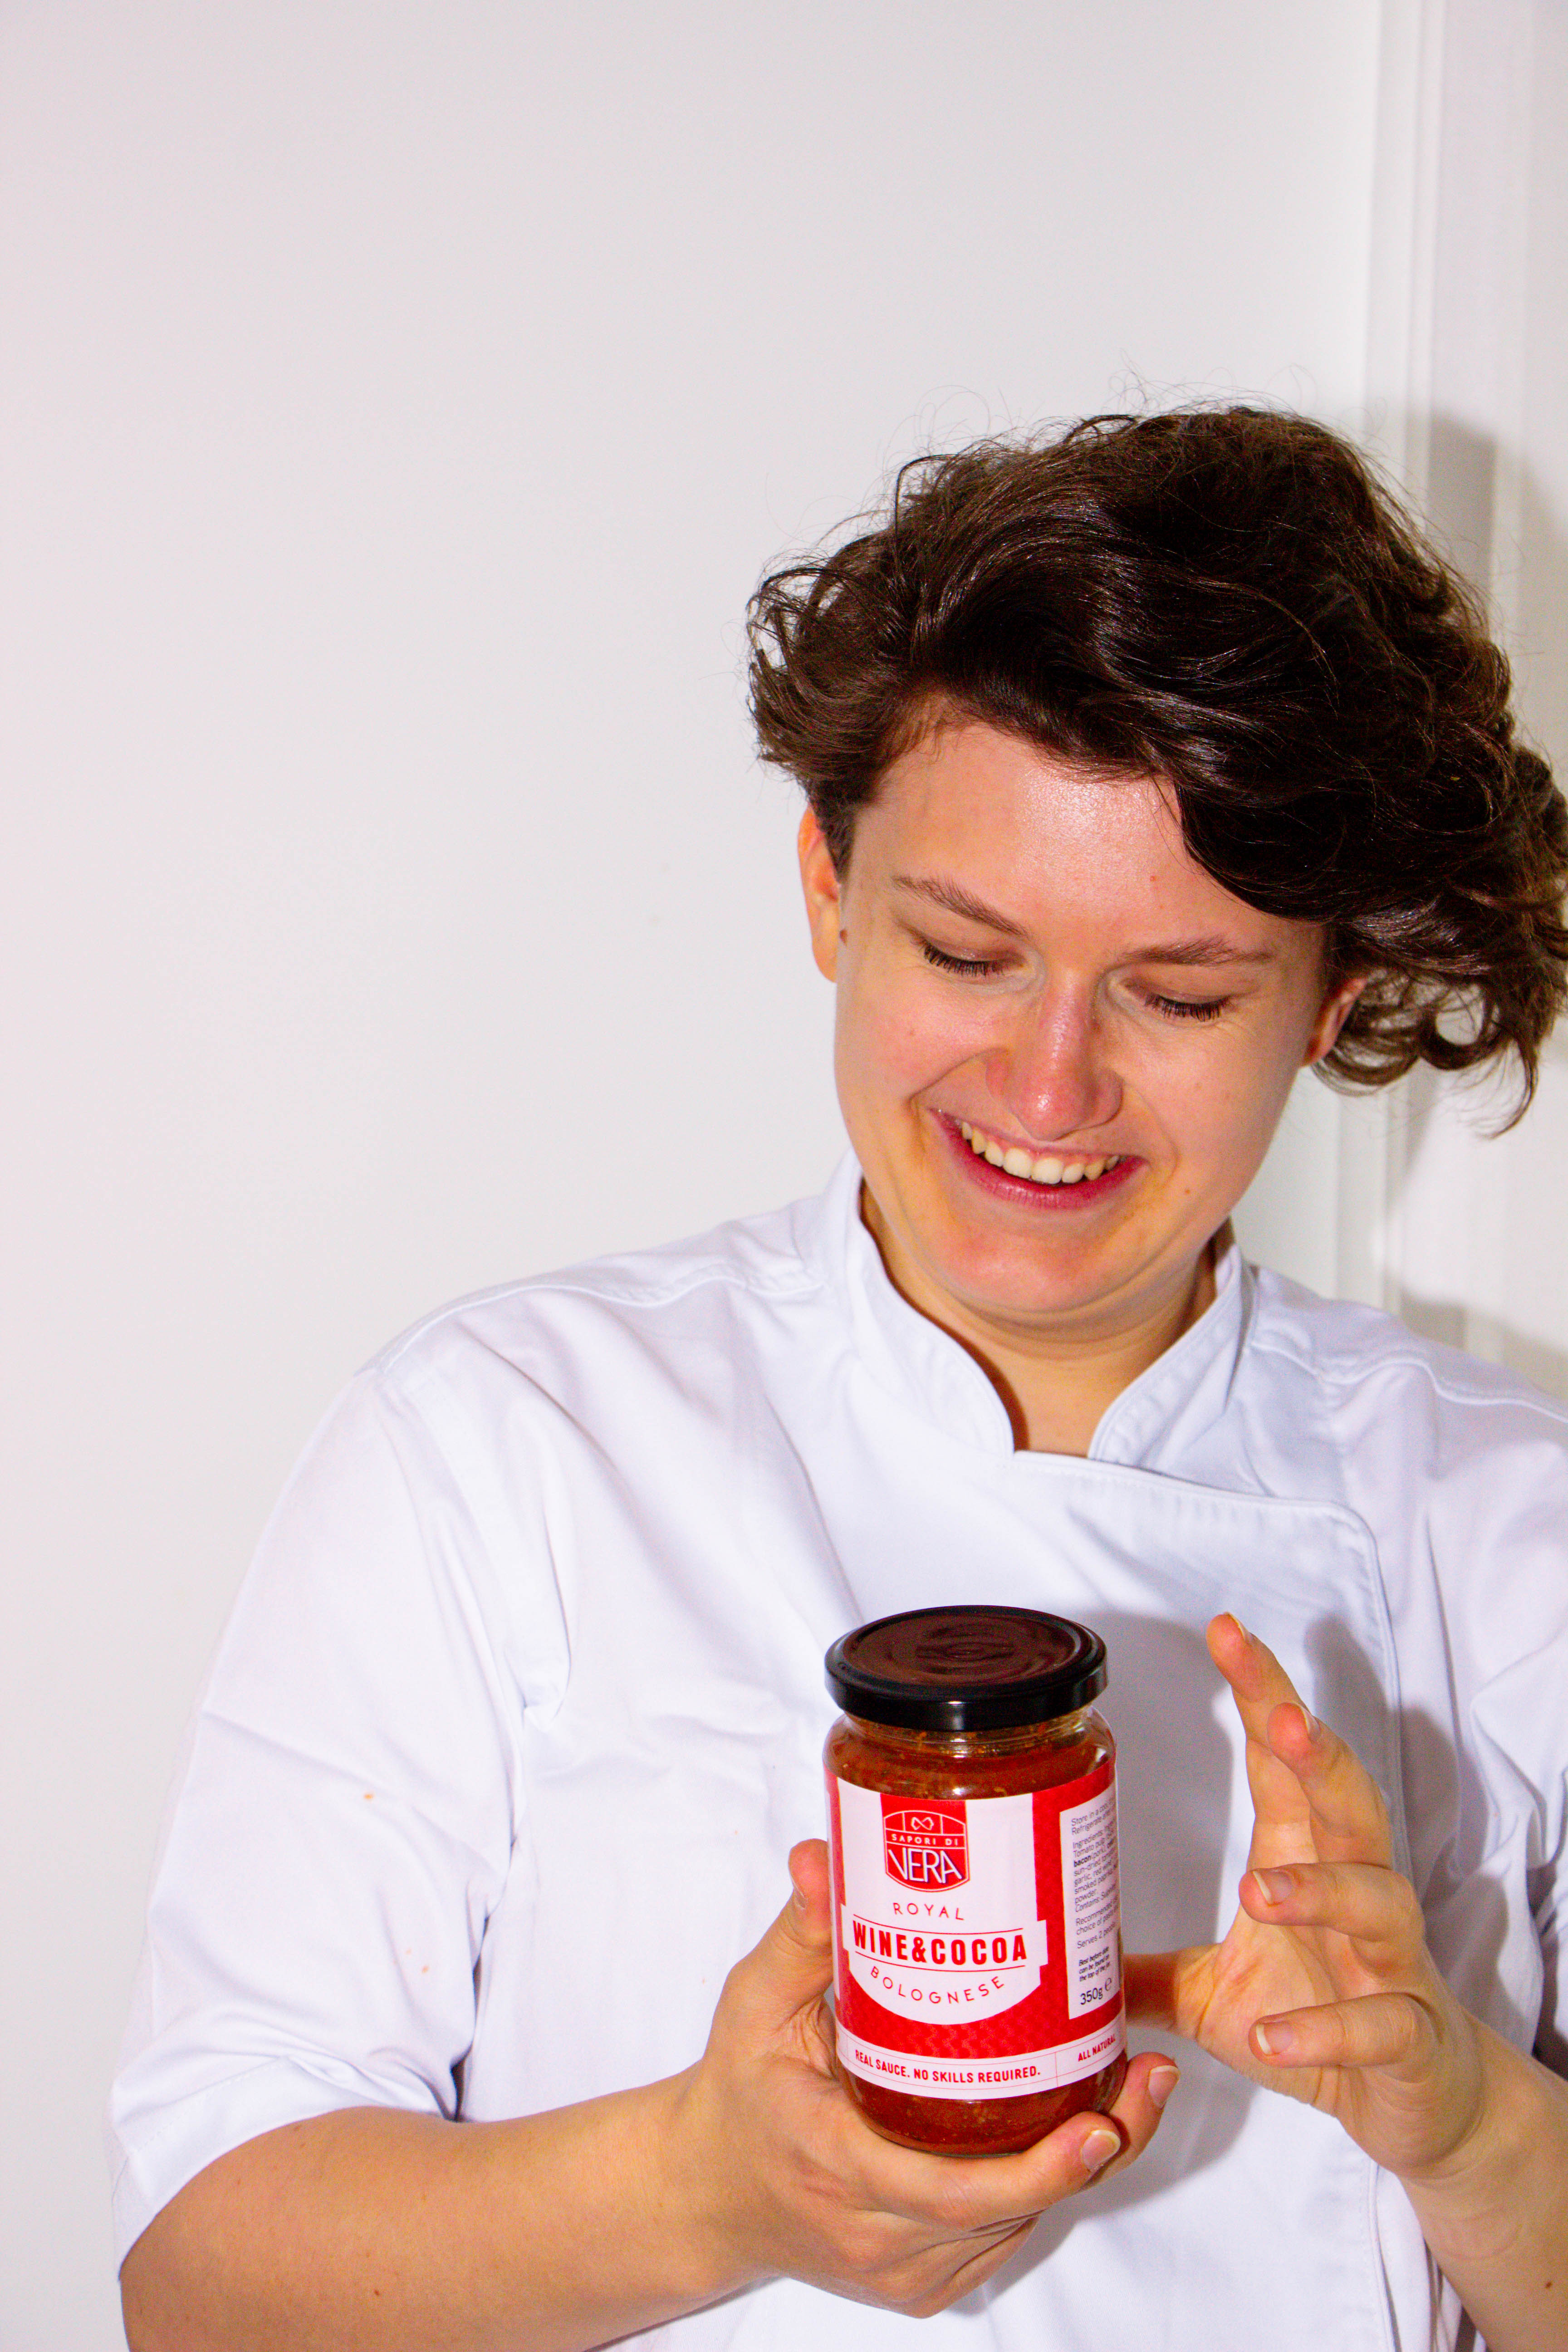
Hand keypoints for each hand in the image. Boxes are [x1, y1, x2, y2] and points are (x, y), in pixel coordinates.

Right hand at [667, 1839, 1175, 2315]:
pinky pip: (1002, 2237)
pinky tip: (1078, 2123)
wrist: (709, 2191)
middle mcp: (875, 2233)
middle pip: (1009, 2208)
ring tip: (1133, 2085)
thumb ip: (800, 1934)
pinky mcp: (924, 2284)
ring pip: (1017, 2224)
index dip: (1038, 2169)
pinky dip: (1044, 2185)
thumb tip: (821, 1856)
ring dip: (1081, 2163)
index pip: (951, 2192)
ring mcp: (904, 2270)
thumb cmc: (740, 2092)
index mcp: (834, 2163)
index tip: (1100, 2127)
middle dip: (1096, 2150)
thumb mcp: (755, 2004)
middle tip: (1151, 2078)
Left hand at [1126, 1613, 1485, 2183]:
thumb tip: (1057, 1956)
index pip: (1285, 1764)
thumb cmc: (1320, 2015)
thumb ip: (1142, 1970)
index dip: (1263, 1695)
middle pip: (1349, 1803)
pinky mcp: (1409, 2037)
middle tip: (1283, 1717)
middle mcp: (1357, 1894)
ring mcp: (1390, 1963)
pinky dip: (1327, 2029)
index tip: (1226, 1634)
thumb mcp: (1211, 1992)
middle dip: (1319, 1755)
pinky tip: (1274, 2035)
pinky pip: (1379, 2024)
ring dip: (1323, 1889)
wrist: (1422, 2096)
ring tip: (1261, 1890)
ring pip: (1378, 1900)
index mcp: (1305, 1861)